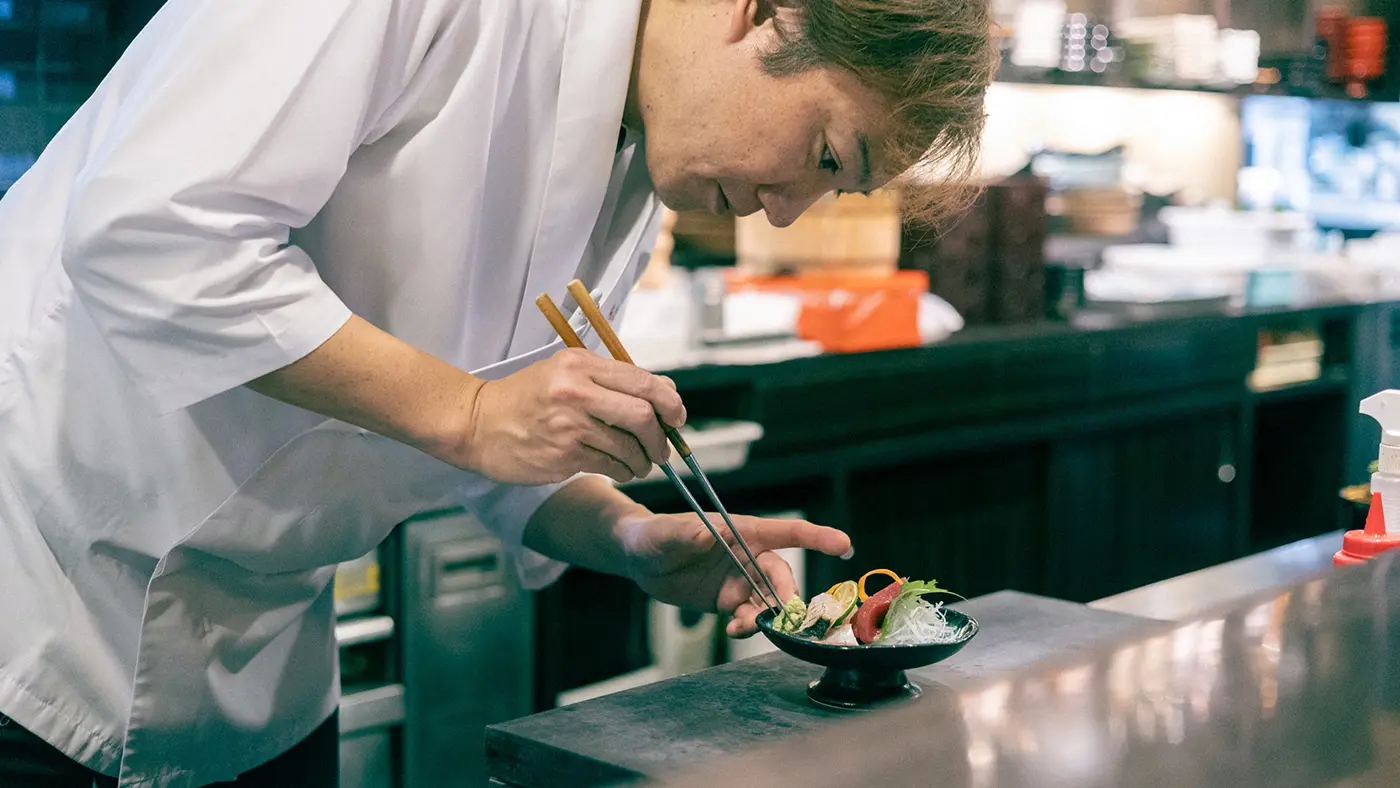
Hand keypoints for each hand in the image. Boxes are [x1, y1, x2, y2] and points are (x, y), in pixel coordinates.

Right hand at [461, 348, 685, 484]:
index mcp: (580, 365)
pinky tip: (621, 470)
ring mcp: (568, 427)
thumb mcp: (566, 371)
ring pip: (628, 447)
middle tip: (662, 449)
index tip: (677, 417)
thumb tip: (666, 391)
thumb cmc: (525, 397)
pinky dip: (623, 471)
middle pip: (642, 415)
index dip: (670, 402)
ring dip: (643, 460)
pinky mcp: (562, 456)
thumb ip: (614, 379)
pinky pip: (609, 466)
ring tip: (641, 464)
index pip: (642, 381)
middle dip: (661, 437)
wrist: (476, 423)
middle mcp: (575, 392)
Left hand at [616, 511, 852, 637]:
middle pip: (781, 576)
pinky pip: (749, 616)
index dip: (817, 537)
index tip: (843, 544)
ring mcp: (740, 579)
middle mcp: (747, 554)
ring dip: (766, 617)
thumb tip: (707, 535)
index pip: (786, 532)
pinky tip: (735, 631)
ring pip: (769, 601)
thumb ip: (685, 535)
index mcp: (741, 530)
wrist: (637, 557)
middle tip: (782, 614)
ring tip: (743, 627)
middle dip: (788, 595)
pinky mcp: (728, 600)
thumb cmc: (652, 534)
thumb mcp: (665, 534)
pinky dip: (748, 626)